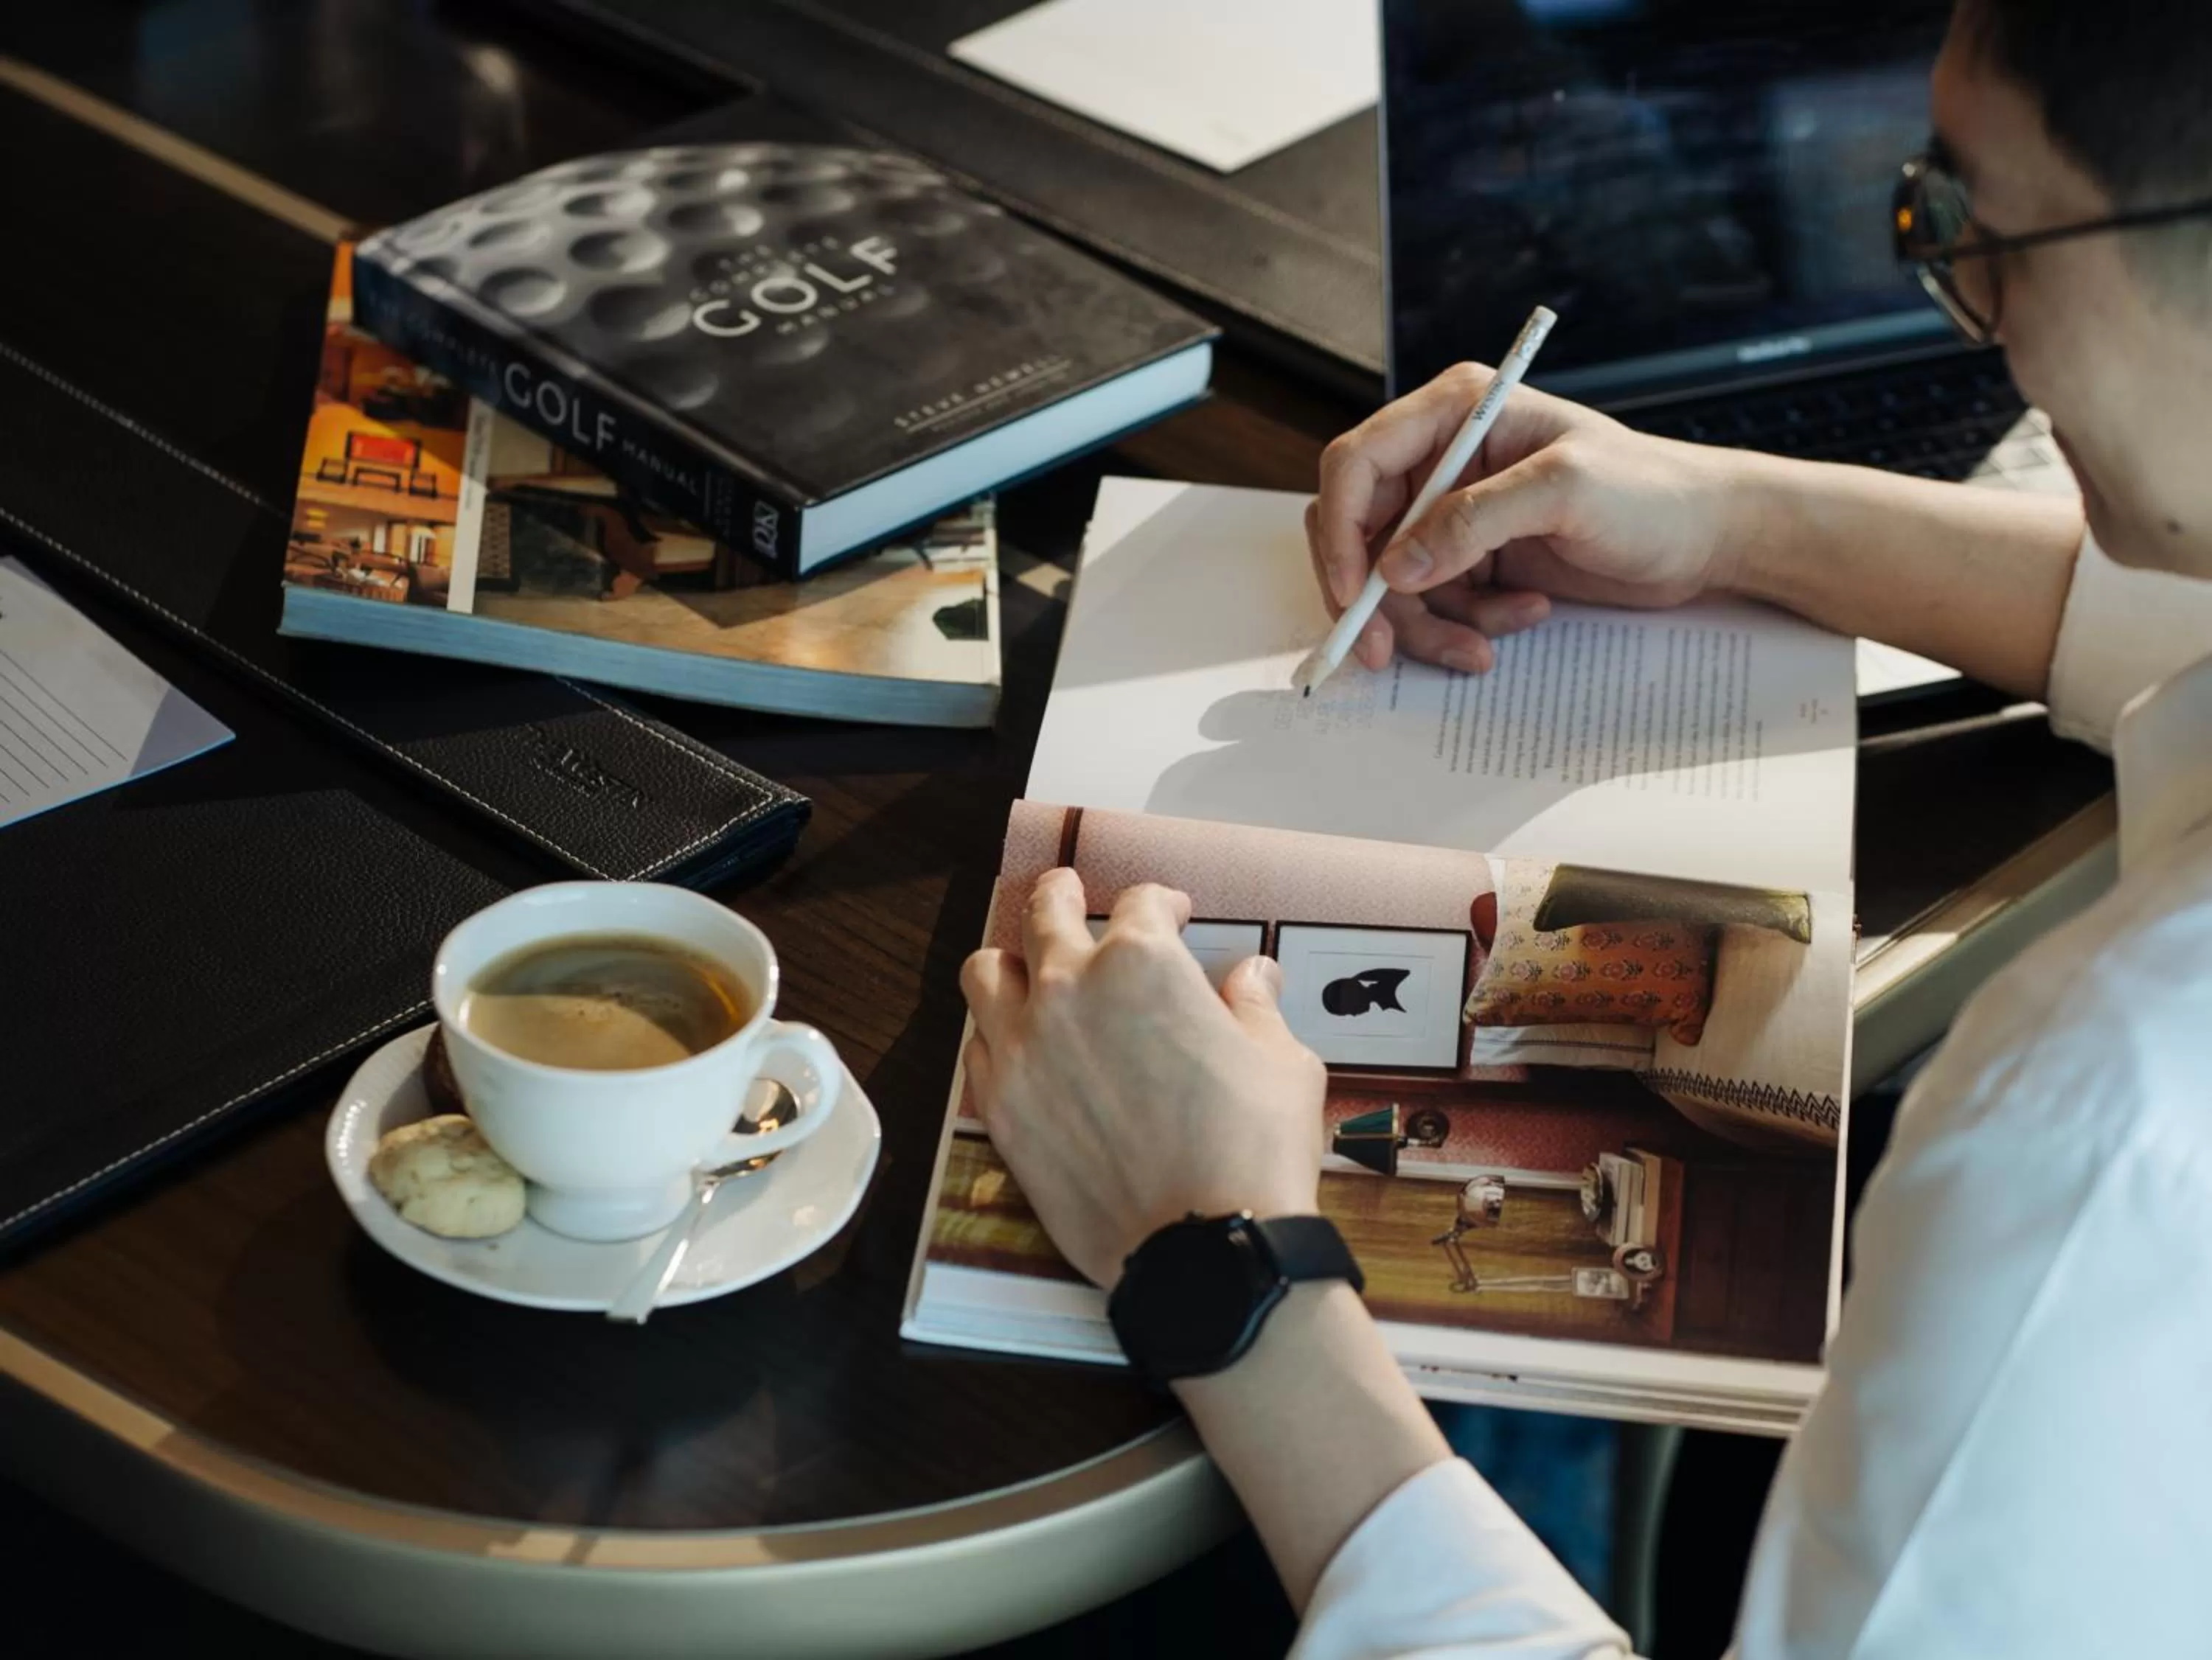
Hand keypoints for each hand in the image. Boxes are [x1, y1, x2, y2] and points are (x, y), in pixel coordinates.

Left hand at [958, 870, 1327, 1289]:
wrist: (1205, 1250)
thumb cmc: (1253, 1152)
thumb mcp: (1282, 1064)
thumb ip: (1255, 1008)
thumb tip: (1250, 979)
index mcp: (1143, 962)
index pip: (1141, 904)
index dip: (1162, 904)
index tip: (1173, 915)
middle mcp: (1070, 989)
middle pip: (1047, 912)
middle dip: (1064, 895)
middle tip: (1072, 894)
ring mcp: (1024, 1046)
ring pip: (987, 971)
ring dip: (1012, 960)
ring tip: (1029, 966)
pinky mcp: (1000, 1105)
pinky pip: (978, 1046)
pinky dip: (997, 1034)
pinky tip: (1021, 1045)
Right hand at [1308, 363, 1744, 672]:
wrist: (1706, 536)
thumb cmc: (1652, 491)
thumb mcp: (1565, 492)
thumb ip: (1475, 521)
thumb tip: (1396, 566)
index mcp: (1454, 412)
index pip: (1357, 465)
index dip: (1339, 531)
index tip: (1354, 594)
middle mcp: (1443, 458)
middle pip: (1360, 532)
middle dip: (1371, 597)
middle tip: (1383, 652)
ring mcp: (1456, 511)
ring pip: (1392, 581)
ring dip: (1429, 622)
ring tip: (1483, 645)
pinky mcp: (1475, 557)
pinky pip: (1434, 603)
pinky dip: (1465, 624)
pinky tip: (1524, 613)